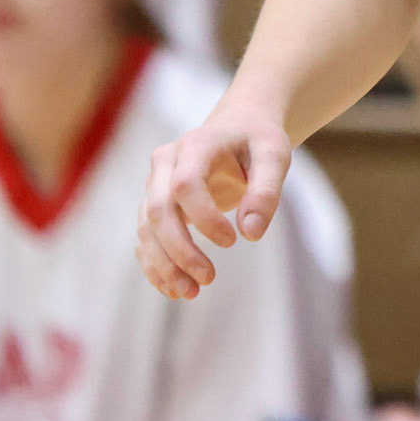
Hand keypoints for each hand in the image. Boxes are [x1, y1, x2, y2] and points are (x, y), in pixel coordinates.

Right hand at [137, 106, 290, 299]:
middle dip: (180, 249)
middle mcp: (165, 164)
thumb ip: (266, 190)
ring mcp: (155, 185)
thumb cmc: (257, 140)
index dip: (203, 217)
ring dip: (163, 264)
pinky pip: (145, 239)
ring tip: (190, 293)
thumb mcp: (274, 155)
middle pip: (158, 211)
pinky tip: (174, 289)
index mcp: (194, 146)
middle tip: (209, 278)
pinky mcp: (154, 205)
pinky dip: (155, 266)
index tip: (233, 241)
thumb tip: (251, 233)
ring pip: (146, 229)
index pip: (185, 185)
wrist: (236, 127)